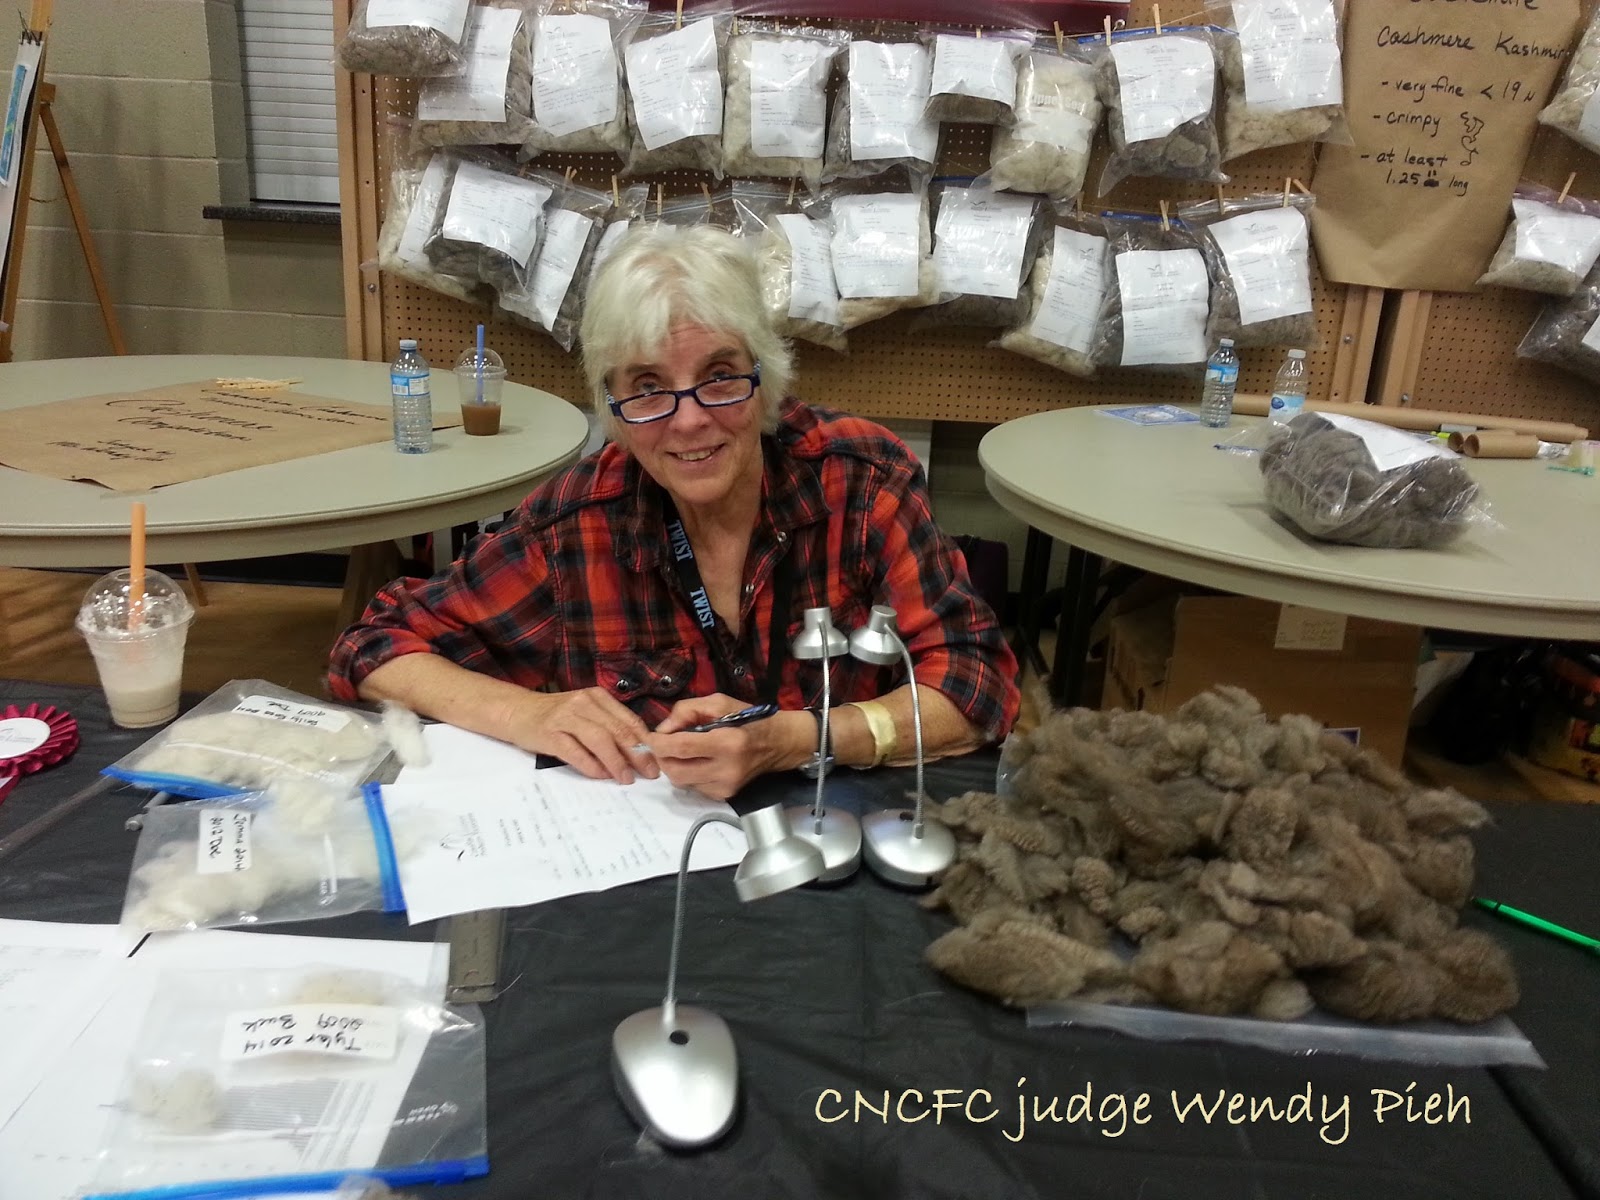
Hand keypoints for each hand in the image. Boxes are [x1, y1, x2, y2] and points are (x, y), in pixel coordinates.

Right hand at [516, 687, 657, 784]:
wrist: (517, 711)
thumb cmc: (556, 717)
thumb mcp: (586, 714)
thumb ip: (609, 727)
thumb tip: (638, 753)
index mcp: (598, 697)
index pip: (630, 720)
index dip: (646, 742)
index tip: (658, 761)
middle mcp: (584, 703)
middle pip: (619, 730)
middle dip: (638, 755)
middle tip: (650, 774)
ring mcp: (566, 717)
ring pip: (601, 740)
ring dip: (617, 762)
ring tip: (626, 779)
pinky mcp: (550, 734)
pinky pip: (576, 752)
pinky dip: (592, 766)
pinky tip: (601, 776)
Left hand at [646, 700, 811, 800]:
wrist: (781, 744)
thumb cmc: (751, 718)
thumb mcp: (720, 702)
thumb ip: (688, 710)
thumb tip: (663, 729)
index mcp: (728, 742)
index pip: (682, 747)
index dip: (659, 743)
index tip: (650, 737)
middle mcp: (726, 769)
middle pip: (676, 771)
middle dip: (662, 757)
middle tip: (662, 744)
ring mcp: (726, 786)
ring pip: (681, 782)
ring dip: (674, 766)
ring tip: (681, 751)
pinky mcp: (726, 796)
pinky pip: (694, 787)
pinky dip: (688, 774)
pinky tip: (698, 762)